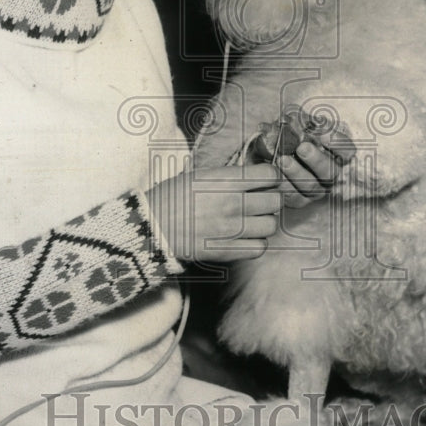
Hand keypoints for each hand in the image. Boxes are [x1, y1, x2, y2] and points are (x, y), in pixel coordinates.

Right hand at [147, 164, 281, 262]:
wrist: (150, 227)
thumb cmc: (172, 197)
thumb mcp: (200, 174)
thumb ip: (230, 174)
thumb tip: (256, 174)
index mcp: (224, 180)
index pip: (270, 174)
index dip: (271, 176)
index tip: (266, 179)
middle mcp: (231, 203)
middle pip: (275, 201)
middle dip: (270, 198)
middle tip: (260, 200)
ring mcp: (230, 229)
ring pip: (271, 225)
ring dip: (265, 222)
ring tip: (253, 220)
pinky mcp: (226, 251)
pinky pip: (259, 248)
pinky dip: (257, 243)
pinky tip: (247, 237)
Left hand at [277, 125, 355, 208]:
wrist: (271, 153)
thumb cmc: (290, 136)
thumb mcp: (296, 124)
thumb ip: (298, 120)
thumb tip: (292, 116)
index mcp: (336, 154)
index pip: (347, 151)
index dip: (338, 144)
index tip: (323, 135)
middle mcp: (330, 174)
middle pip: (330, 171)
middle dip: (316, 160)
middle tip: (302, 148)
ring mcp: (316, 189)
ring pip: (311, 186)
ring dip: (296, 173)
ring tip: (282, 160)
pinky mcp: (299, 199)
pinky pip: (293, 197)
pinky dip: (283, 186)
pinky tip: (273, 174)